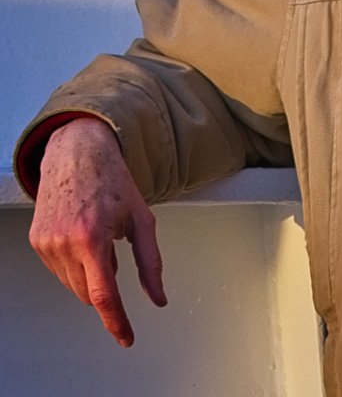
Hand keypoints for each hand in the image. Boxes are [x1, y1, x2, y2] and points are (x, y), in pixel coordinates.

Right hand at [29, 117, 166, 346]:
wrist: (76, 152)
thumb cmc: (112, 180)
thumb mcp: (141, 218)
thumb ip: (150, 262)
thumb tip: (158, 297)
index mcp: (93, 237)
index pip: (103, 295)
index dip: (116, 321)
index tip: (125, 337)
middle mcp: (65, 243)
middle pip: (89, 294)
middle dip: (105, 281)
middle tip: (112, 244)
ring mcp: (47, 243)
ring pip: (74, 286)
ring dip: (89, 272)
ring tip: (96, 233)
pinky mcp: (36, 242)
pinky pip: (60, 271)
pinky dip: (75, 263)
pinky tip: (81, 233)